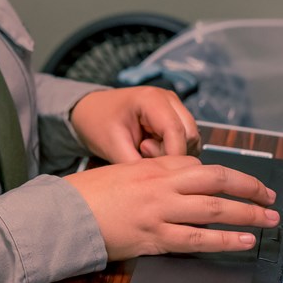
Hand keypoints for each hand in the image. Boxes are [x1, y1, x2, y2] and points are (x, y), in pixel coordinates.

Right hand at [67, 155, 278, 259]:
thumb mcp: (120, 172)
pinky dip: (225, 240)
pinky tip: (244, 242)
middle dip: (249, 188)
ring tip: (269, 220)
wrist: (63, 213)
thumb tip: (176, 184)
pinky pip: (198, 239)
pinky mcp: (155, 237)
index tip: (245, 183)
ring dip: (248, 214)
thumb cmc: (86, 193)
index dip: (228, 175)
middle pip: (217, 180)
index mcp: (152, 166)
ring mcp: (160, 211)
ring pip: (215, 209)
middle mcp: (160, 184)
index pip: (200, 165)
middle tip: (271, 196)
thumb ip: (150, 175)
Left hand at [69, 86, 199, 162]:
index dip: (172, 156)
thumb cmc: (97, 124)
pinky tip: (150, 150)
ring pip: (192, 140)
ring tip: (143, 151)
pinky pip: (186, 141)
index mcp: (151, 99)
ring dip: (174, 154)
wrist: (90, 112)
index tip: (158, 173)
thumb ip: (137, 165)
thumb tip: (159, 184)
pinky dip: (173, 151)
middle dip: (173, 155)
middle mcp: (168, 99)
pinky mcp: (174, 118)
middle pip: (189, 135)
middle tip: (142, 155)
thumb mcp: (112, 146)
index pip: (176, 131)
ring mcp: (173, 107)